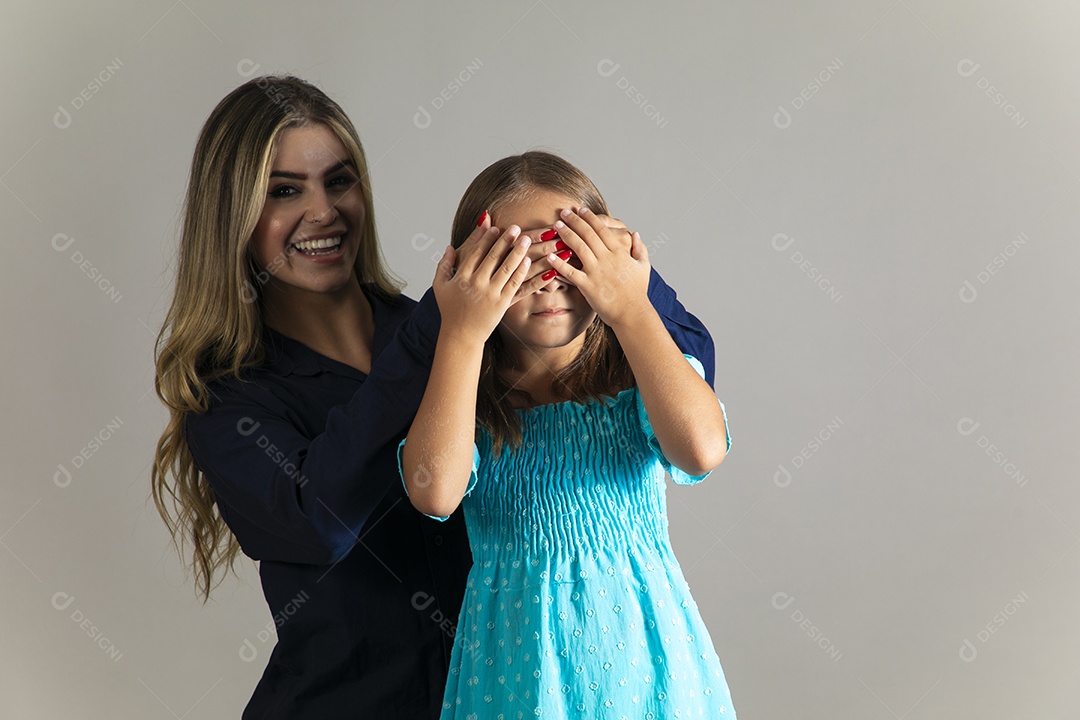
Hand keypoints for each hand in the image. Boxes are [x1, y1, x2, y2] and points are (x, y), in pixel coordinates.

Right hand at [433, 219, 530, 344]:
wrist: (461, 336)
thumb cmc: (450, 311)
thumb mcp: (440, 286)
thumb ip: (443, 265)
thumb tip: (449, 247)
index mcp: (462, 277)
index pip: (476, 253)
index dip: (486, 239)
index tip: (495, 227)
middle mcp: (476, 283)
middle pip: (493, 257)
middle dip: (505, 240)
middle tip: (515, 227)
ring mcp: (490, 294)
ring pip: (506, 268)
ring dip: (517, 252)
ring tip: (526, 240)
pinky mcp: (501, 304)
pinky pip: (514, 284)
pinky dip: (521, 272)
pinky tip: (528, 261)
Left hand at [517, 213, 633, 297]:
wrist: (632, 313)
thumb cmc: (638, 291)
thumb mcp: (643, 266)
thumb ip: (639, 248)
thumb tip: (634, 233)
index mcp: (619, 252)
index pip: (602, 229)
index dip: (589, 217)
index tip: (580, 210)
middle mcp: (607, 259)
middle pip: (587, 234)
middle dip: (574, 221)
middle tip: (563, 213)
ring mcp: (597, 272)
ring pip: (578, 248)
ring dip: (566, 235)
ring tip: (556, 226)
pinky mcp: (588, 286)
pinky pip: (570, 272)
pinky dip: (559, 263)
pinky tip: (549, 256)